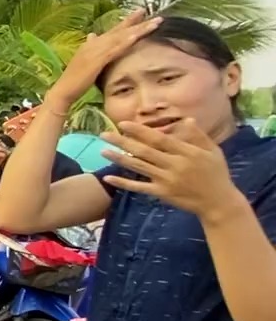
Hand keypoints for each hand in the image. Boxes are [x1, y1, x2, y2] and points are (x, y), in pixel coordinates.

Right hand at [49, 9, 161, 104]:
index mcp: (91, 45)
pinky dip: (126, 42)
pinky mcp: (97, 60)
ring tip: (154, 22)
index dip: (125, 22)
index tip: (139, 14)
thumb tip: (92, 35)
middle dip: (134, 20)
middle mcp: (93, 44)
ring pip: (121, 37)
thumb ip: (90, 50)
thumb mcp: (84, 63)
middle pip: (118, 30)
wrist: (62, 91)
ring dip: (138, 29)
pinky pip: (115, 49)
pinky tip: (137, 36)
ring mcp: (95, 51)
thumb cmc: (73, 81)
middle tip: (146, 10)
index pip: (112, 31)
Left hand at [100, 119, 243, 220]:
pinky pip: (140, 187)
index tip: (123, 124)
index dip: (140, 131)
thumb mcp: (213, 151)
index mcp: (187, 152)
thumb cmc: (216, 173)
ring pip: (139, 167)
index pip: (159, 139)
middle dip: (123, 142)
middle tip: (104, 134)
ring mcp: (167, 180)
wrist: (218, 202)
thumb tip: (187, 119)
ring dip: (119, 159)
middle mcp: (175, 165)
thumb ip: (198, 136)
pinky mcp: (162, 193)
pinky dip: (124, 183)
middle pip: (144, 151)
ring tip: (102, 151)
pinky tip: (109, 177)